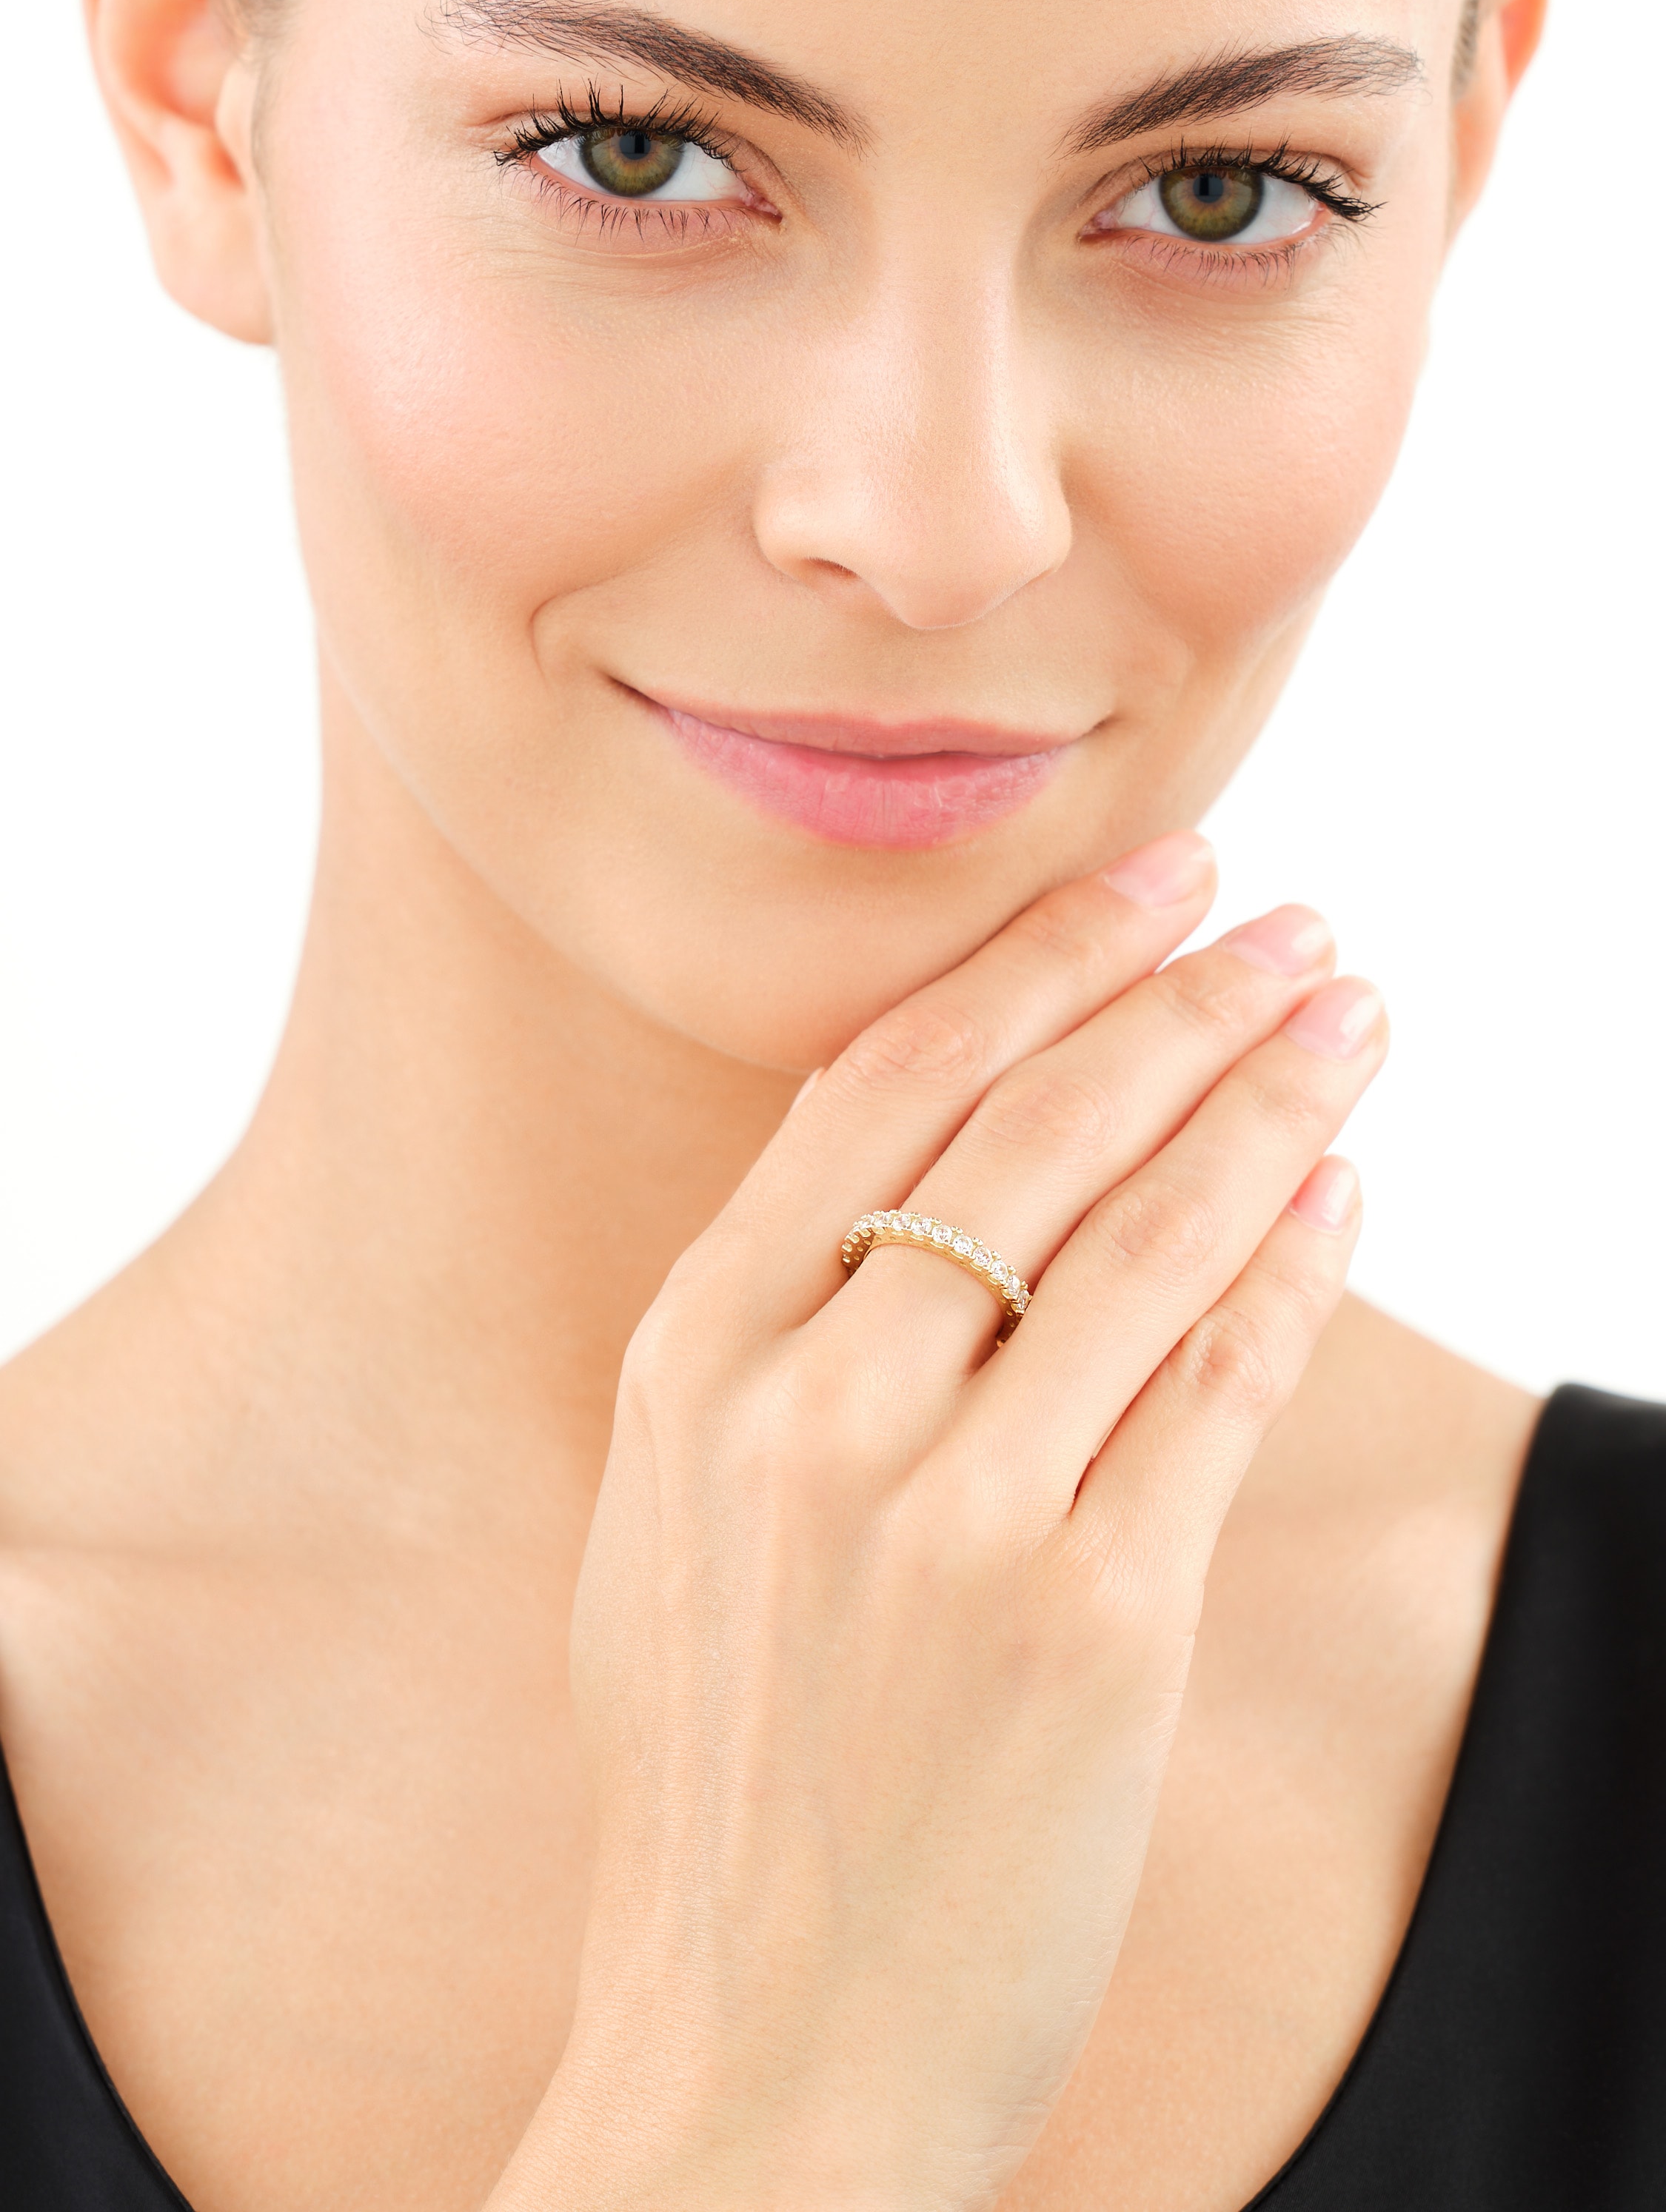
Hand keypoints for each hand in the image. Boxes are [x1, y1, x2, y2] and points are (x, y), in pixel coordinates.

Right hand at [492, 832, 1383, 2211]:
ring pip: (1147, 1229)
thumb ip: (768, 1353)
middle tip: (1280, 915)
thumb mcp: (669, 1530)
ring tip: (1345, 1010)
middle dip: (1179, 996)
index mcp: (689, 1365)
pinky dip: (1293, 1266)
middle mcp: (810, 1409)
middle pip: (1034, 1128)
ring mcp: (951, 1509)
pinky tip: (1339, 1182)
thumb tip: (917, 1199)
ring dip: (1268, 1095)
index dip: (1029, 966)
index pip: (879, 1090)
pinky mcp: (1091, 1615)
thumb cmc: (715, 1786)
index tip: (1141, 888)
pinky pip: (1220, 1381)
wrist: (749, 2048)